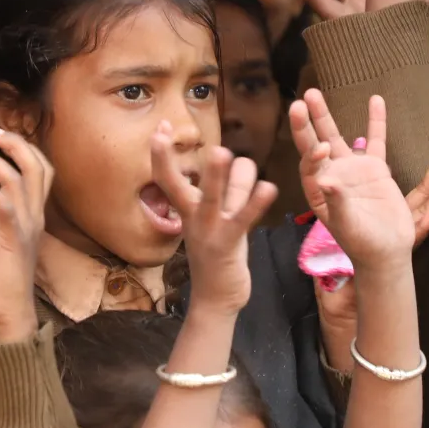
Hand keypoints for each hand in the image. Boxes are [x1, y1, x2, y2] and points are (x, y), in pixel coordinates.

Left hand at [0, 128, 53, 342]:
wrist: (11, 310)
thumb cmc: (4, 277)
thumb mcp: (5, 238)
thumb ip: (3, 215)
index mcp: (35, 215)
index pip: (42, 171)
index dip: (26, 148)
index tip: (1, 137)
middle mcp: (35, 217)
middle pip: (36, 167)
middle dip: (14, 144)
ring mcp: (27, 227)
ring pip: (17, 180)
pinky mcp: (13, 239)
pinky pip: (4, 206)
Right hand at [153, 130, 275, 316]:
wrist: (217, 299)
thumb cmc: (219, 255)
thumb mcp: (222, 218)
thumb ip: (231, 190)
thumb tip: (240, 160)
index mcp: (187, 211)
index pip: (167, 178)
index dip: (160, 155)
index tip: (158, 128)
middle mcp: (192, 218)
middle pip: (177, 185)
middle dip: (168, 161)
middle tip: (164, 132)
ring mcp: (208, 232)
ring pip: (211, 198)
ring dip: (216, 177)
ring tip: (223, 154)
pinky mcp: (229, 244)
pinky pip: (242, 220)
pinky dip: (255, 203)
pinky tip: (270, 188)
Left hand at [289, 88, 428, 240]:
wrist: (387, 252)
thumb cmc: (362, 243)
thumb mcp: (347, 225)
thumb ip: (336, 202)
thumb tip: (325, 180)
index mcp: (317, 191)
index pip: (310, 164)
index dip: (312, 153)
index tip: (322, 147)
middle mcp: (330, 176)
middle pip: (314, 143)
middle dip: (306, 123)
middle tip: (301, 100)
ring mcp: (351, 170)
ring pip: (336, 137)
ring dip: (325, 116)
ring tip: (314, 92)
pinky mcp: (375, 169)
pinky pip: (376, 140)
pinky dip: (376, 121)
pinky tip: (376, 100)